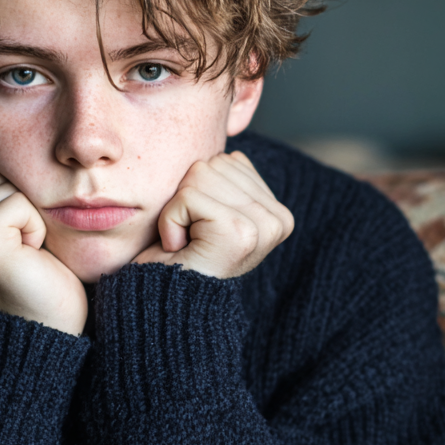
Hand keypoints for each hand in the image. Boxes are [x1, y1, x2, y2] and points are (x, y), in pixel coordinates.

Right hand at [0, 161, 87, 335]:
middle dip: (14, 204)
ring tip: (21, 252)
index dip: (2, 197)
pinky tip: (28, 256)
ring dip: (27, 215)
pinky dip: (36, 226)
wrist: (47, 326)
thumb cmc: (31, 270)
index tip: (5, 240)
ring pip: (2, 182)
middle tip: (16, 248)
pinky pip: (18, 200)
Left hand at [134, 151, 293, 278]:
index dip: (198, 192)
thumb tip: (228, 136)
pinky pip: (187, 196)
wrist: (166, 308)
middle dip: (187, 199)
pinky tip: (181, 248)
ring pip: (198, 176)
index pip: (227, 161)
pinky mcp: (239, 231)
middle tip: (191, 239)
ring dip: (177, 210)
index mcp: (276, 210)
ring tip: (186, 243)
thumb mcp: (209, 212)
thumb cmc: (179, 260)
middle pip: (213, 165)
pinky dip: (170, 220)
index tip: (202, 232)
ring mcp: (263, 225)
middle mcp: (278, 218)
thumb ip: (225, 181)